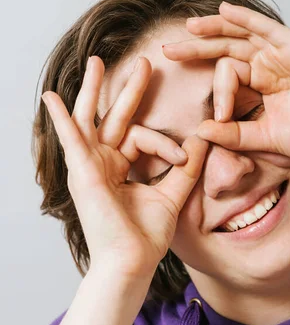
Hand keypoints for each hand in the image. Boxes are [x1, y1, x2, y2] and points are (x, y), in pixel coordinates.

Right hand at [41, 56, 208, 279]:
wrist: (132, 262)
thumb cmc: (146, 235)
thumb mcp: (171, 194)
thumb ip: (186, 168)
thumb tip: (202, 139)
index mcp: (121, 168)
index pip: (143, 138)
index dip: (167, 144)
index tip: (184, 156)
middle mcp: (103, 163)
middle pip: (114, 118)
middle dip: (129, 90)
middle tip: (145, 63)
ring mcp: (90, 166)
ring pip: (90, 119)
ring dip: (93, 90)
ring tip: (97, 62)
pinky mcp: (84, 172)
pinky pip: (71, 140)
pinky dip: (61, 119)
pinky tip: (51, 97)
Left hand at [162, 2, 289, 163]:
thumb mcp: (262, 138)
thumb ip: (232, 135)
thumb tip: (199, 130)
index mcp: (262, 85)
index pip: (227, 75)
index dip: (216, 92)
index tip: (217, 117)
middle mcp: (269, 66)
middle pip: (226, 49)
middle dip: (197, 49)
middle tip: (168, 51)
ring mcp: (282, 54)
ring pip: (241, 34)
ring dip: (214, 28)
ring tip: (188, 27)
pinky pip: (265, 27)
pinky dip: (244, 17)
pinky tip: (222, 11)